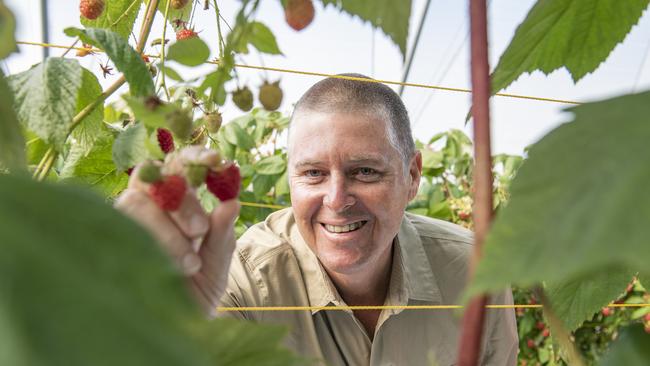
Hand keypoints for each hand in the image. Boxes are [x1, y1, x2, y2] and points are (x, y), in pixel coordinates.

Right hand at [115, 147, 239, 316]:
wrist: (173, 326)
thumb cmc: (196, 289)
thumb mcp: (216, 264)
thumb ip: (222, 234)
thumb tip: (232, 201)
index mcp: (176, 202)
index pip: (178, 165)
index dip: (193, 156)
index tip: (216, 160)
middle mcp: (146, 206)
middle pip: (153, 177)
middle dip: (181, 201)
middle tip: (199, 231)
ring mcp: (123, 223)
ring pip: (133, 201)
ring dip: (164, 229)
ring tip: (188, 263)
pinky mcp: (105, 240)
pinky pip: (115, 227)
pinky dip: (144, 243)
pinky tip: (162, 267)